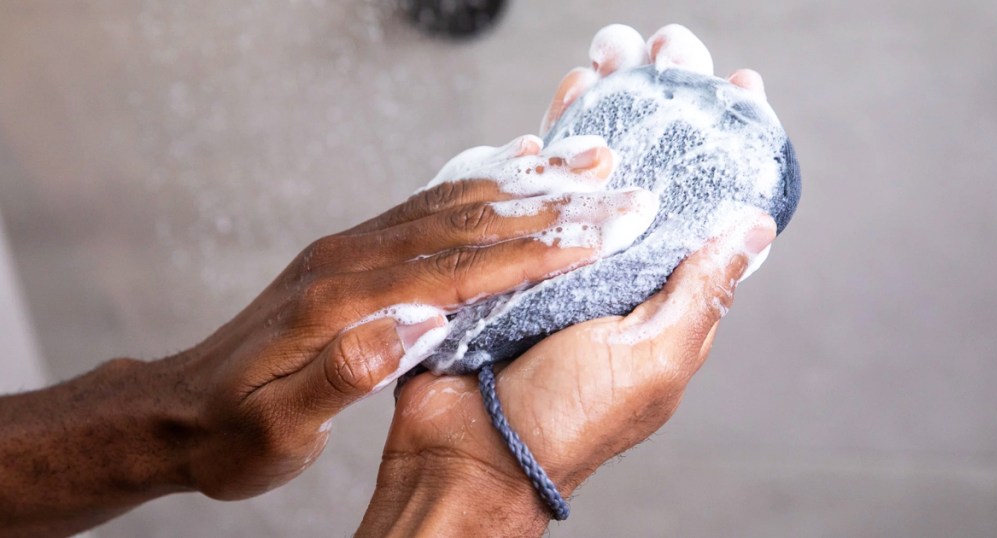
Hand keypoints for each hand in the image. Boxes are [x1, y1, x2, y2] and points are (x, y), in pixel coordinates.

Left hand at [0, 131, 654, 534]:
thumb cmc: (230, 433)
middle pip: (463, 224)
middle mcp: (346, 262)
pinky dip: (473, 190)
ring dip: (517, 186)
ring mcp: (345, 252)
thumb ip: (344, 373)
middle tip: (614, 189)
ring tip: (578, 165)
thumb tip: (417, 322)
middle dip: (546, 207)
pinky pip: (420, 210)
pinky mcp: (344, 256)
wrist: (174, 411)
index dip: (531, 252)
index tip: (595, 237)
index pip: (455, 270)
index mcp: (338, 304)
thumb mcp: (277, 427)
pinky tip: (505, 178)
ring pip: (446, 206)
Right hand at [358, 24, 778, 535]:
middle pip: (646, 173)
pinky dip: (545, 143)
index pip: (705, 208)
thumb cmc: (566, 419)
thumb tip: (753, 230)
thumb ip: (701, 293)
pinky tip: (561, 102)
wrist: (468, 452)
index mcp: (661, 299)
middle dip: (661, 106)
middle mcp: (614, 273)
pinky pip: (531, 188)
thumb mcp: (653, 357)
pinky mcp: (506, 257)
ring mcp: (559, 262)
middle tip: (670, 48)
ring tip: (617, 56)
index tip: (739, 91)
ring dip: (606, 110)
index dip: (726, 148)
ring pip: (590, 171)